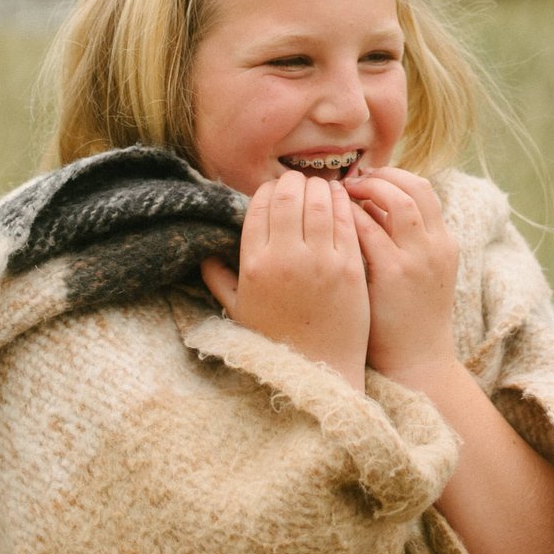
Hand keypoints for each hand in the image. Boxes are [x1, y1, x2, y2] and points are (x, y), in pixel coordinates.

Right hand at [201, 170, 370, 388]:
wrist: (319, 371)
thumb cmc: (275, 342)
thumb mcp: (237, 311)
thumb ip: (218, 279)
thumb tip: (204, 255)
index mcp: (255, 266)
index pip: (259, 207)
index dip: (266, 191)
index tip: (273, 191)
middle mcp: (286, 259)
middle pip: (288, 197)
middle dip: (291, 182)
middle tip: (296, 182)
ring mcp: (321, 262)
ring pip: (318, 201)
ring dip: (317, 187)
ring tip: (317, 186)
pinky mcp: (350, 268)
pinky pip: (345, 221)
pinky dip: (341, 202)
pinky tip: (339, 197)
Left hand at [345, 167, 460, 386]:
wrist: (417, 364)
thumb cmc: (405, 321)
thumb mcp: (416, 275)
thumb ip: (399, 240)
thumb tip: (366, 206)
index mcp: (444, 243)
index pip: (423, 189)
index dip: (393, 177)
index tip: (365, 180)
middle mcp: (436, 245)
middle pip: (414, 186)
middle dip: (380, 176)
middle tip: (349, 181)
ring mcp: (417, 259)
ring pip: (396, 200)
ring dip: (366, 190)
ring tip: (340, 194)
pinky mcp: (394, 274)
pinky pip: (369, 229)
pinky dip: (350, 216)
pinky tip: (331, 218)